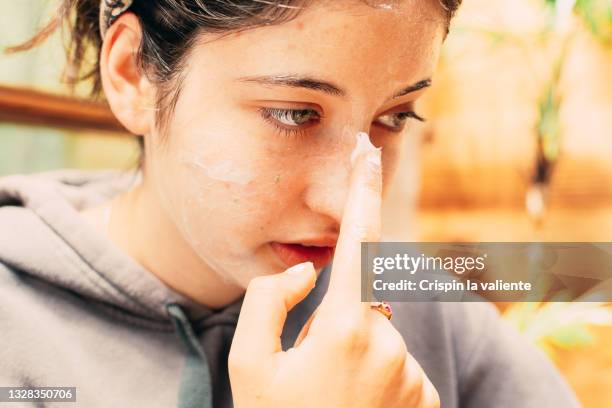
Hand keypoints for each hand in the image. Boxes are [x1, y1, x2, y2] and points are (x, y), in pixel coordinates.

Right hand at [229, 133, 439, 407]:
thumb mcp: (250, 366)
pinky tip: (352, 407)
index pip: (359, 242)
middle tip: (311, 368)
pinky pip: (395, 365)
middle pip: (360, 302)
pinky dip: (373, 376)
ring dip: (352, 353)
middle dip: (334, 321)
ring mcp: (412, 374)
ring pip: (378, 336)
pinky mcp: (426, 397)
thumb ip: (269, 300)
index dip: (363, 194)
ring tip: (329, 396)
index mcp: (345, 328)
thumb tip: (308, 270)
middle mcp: (390, 345)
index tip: (368, 153)